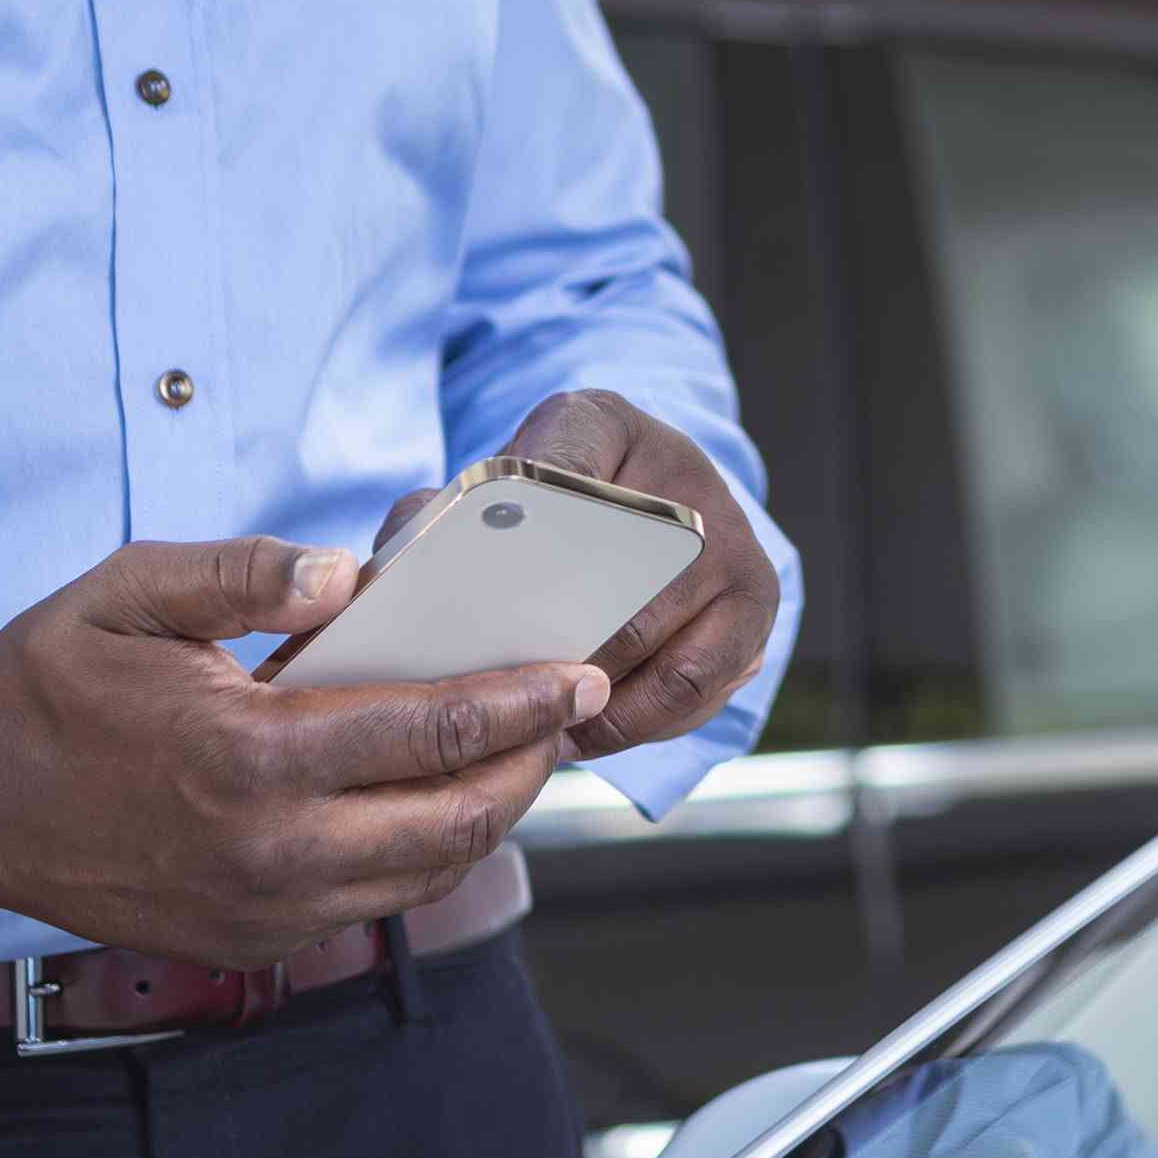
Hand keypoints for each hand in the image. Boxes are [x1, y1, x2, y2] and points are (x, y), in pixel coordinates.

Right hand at [0, 537, 601, 962]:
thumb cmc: (50, 681)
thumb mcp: (133, 589)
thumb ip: (247, 572)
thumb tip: (349, 573)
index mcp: (250, 755)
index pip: (432, 732)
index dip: (524, 702)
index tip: (580, 674)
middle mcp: (269, 850)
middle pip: (456, 819)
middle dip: (530, 763)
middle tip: (568, 709)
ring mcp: (262, 910)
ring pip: (426, 874)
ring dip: (487, 814)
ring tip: (518, 751)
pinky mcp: (250, 944)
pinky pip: (375, 907)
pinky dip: (426, 857)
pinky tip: (438, 802)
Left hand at [405, 391, 782, 764]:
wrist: (655, 506)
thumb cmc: (551, 509)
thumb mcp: (492, 490)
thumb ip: (435, 518)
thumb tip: (399, 579)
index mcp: (607, 425)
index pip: (565, 452)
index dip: (523, 511)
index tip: (483, 572)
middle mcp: (686, 475)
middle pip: (617, 578)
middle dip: (553, 647)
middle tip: (495, 695)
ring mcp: (735, 543)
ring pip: (658, 647)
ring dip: (595, 701)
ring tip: (536, 730)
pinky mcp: (758, 609)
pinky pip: (696, 690)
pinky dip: (637, 724)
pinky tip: (584, 733)